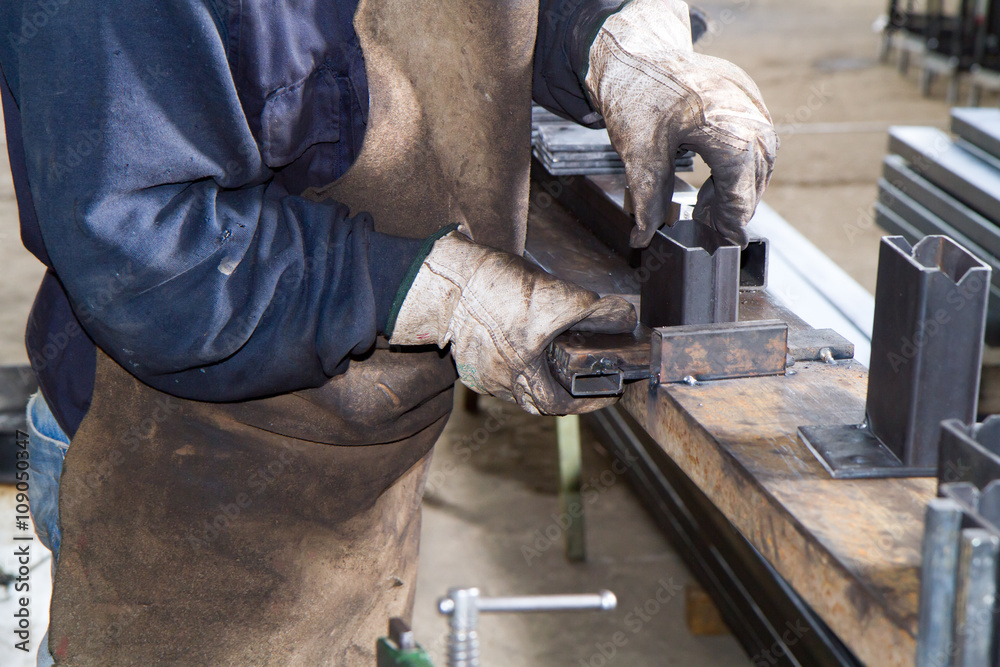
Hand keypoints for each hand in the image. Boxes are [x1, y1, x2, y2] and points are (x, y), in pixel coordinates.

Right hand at [388, 231, 636, 414]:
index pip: (561, 405)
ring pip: (516, 385)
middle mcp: (499, 381)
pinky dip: (516, 364)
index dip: (589, 402)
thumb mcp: (557, 296)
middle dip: (563, 391)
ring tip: (556, 356)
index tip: (607, 392)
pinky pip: (496, 371)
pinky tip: (523, 342)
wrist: (446, 279)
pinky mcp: (465, 357)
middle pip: (537, 400)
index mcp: (522, 373)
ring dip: (539, 376)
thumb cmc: (494, 290)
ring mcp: (479, 371)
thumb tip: (622, 319)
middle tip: (581, 377)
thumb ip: (593, 311)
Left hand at [584, 0, 777, 247]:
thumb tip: (643, 239)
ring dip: (737, 185)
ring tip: (707, 209)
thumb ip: (648, 199)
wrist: (634, 48)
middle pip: (755, 174)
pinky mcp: (743, 93)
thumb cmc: (636, 93)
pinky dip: (738, 163)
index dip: (732, 220)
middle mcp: (748, 112)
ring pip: (758, 156)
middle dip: (735, 206)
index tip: (727, 244)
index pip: (740, 188)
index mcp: (727, 127)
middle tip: (712, 232)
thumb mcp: (638, 154)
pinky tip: (713, 180)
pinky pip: (753, 135)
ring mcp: (749, 99)